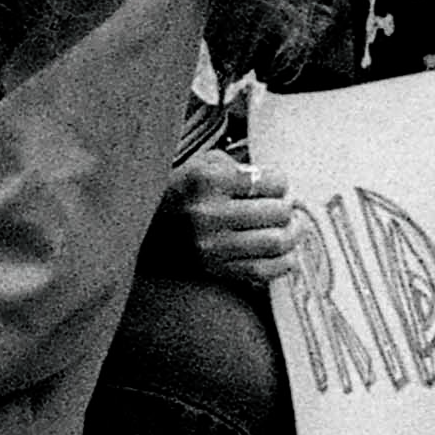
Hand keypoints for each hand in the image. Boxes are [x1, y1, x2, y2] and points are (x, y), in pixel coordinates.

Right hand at [178, 148, 294, 286]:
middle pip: (277, 213)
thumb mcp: (203, 163)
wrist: (141, 230)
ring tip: (290, 229)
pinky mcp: (214, 270)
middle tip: (285, 208)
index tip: (276, 185)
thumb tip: (281, 185)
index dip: (281, 183)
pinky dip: (282, 263)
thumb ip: (240, 165)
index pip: (272, 181)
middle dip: (289, 209)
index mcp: (208, 180)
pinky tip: (285, 254)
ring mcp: (211, 246)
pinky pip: (262, 271)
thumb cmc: (181, 191)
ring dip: (292, 236)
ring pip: (275, 243)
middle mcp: (208, 214)